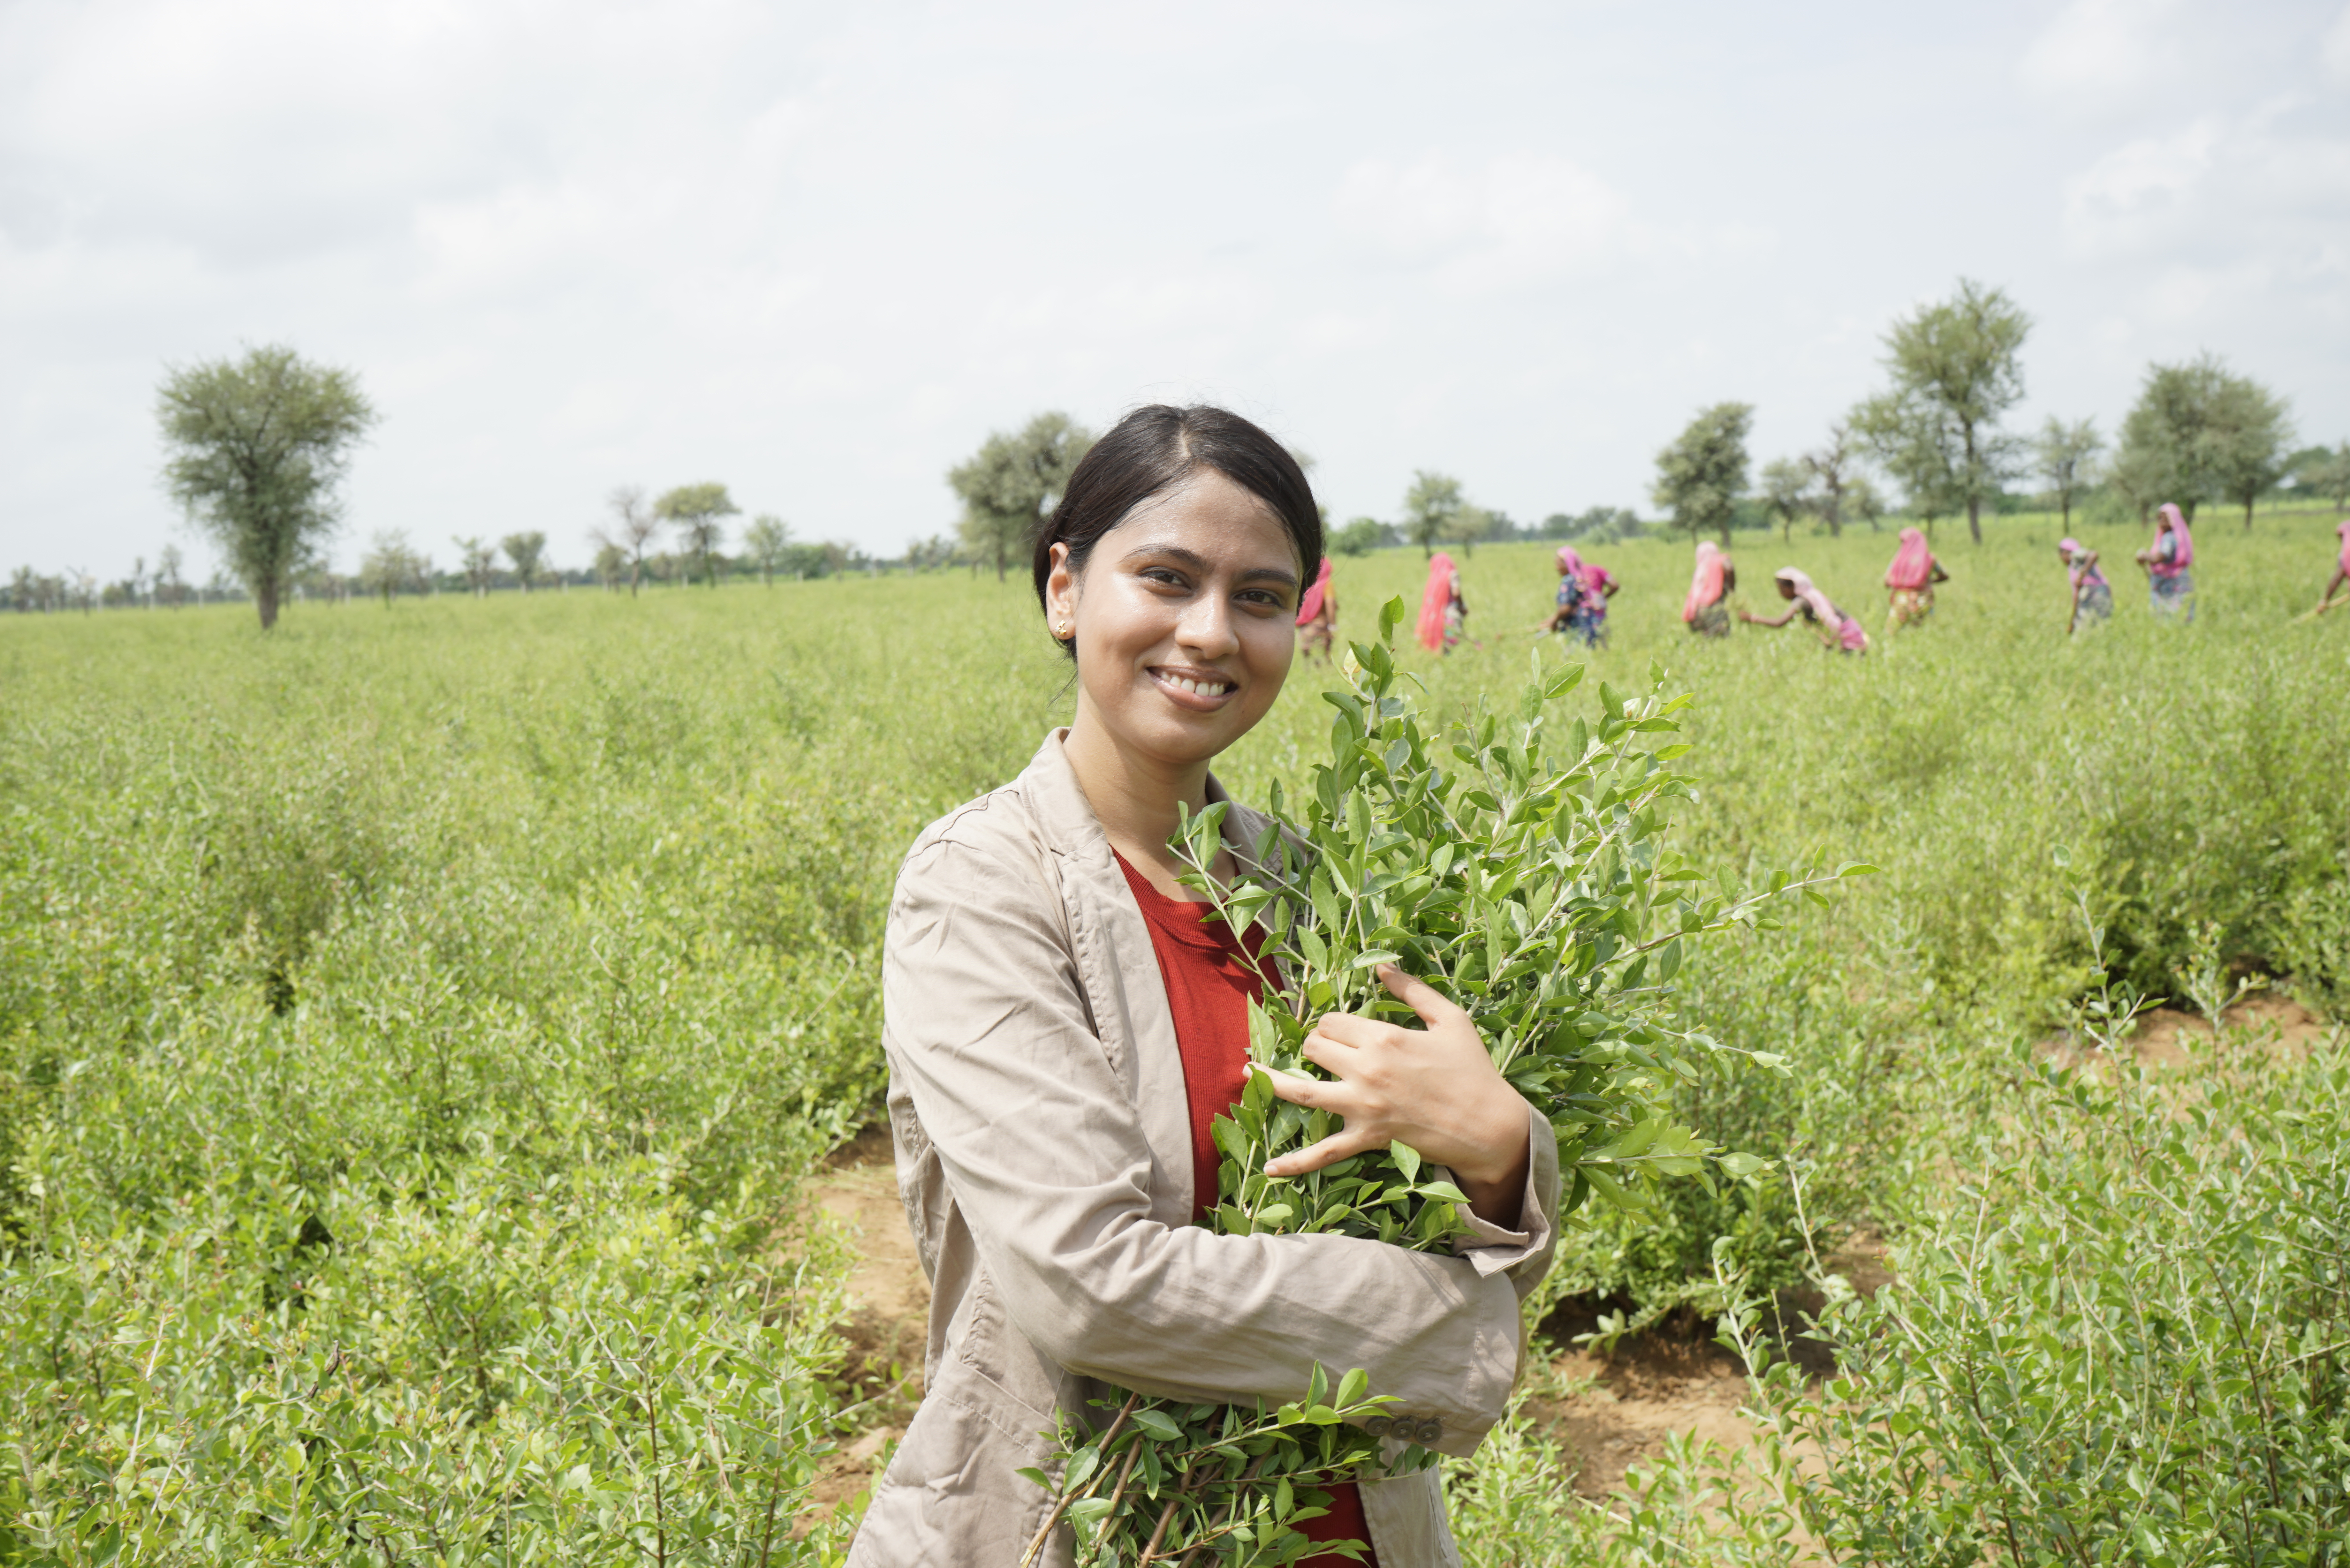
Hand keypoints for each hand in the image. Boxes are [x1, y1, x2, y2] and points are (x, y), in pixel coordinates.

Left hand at [1256, 965, 1530, 1224]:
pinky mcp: (1368, 1138)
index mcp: (1383, 1037)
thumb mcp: (1449, 1019)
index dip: (1333, 1024)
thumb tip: (1383, 966)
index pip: (1333, 1021)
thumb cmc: (1472, 1068)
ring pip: (1303, 1092)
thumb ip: (1413, 990)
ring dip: (1273, 1082)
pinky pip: (1324, 1154)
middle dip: (1316, 1045)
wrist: (1489, 1124)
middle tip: (1326, 1051)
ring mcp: (1363, 1106)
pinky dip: (1295, 1164)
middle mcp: (1366, 1069)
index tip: (1343, 1030)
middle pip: (1315, 1048)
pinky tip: (1268, 1169)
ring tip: (1250, 1075)